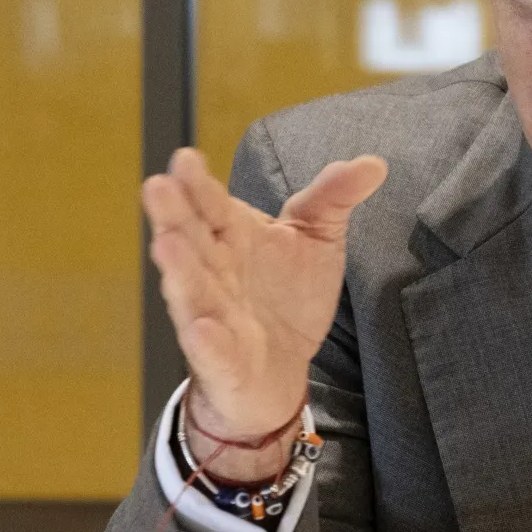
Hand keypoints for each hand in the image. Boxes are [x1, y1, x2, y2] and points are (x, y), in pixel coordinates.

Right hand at [143, 148, 386, 452]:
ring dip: (178, 270)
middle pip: (190, 241)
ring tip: (166, 244)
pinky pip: (211, 351)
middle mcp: (215, 273)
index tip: (187, 159)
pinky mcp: (223, 361)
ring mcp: (214, 317)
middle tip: (158, 186)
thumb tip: (373, 164)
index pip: (213, 205)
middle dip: (173, 215)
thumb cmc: (288, 298)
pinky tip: (201, 329)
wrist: (282, 372)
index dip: (199, 184)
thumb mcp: (317, 241)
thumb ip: (334, 199)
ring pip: (191, 291)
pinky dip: (205, 341)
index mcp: (233, 237)